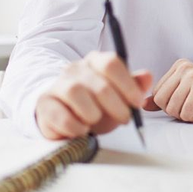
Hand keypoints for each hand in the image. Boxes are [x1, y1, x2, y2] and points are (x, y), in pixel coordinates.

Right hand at [35, 51, 152, 138]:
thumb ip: (134, 86)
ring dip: (92, 113)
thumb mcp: (118, 96)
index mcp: (95, 61)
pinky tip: (82, 129)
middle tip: (124, 119)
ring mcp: (58, 85)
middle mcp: (75, 69)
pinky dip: (75, 126)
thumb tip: (147, 76)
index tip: (137, 103)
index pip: (111, 63)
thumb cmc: (95, 104)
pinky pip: (60, 114)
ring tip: (96, 122)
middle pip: (99, 83)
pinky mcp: (45, 103)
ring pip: (75, 93)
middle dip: (116, 105)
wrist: (62, 113)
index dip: (127, 84)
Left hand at [142, 59, 192, 122]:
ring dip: (189, 115)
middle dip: (178, 110)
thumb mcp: (186, 96)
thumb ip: (166, 98)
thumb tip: (144, 104)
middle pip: (161, 102)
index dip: (172, 105)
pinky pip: (186, 114)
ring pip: (172, 109)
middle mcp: (184, 68)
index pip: (157, 94)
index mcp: (179, 66)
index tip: (189, 100)